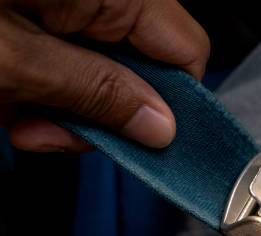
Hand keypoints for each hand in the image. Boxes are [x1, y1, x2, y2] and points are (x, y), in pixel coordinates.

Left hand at [0, 0, 209, 151]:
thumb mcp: (17, 60)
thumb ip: (98, 91)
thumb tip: (161, 126)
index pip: (187, 50)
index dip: (174, 104)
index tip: (144, 142)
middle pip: (142, 69)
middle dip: (103, 114)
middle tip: (56, 133)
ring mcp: (73, 4)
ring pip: (103, 75)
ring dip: (66, 111)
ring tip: (20, 121)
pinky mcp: (48, 12)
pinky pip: (70, 63)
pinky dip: (43, 90)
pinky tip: (10, 101)